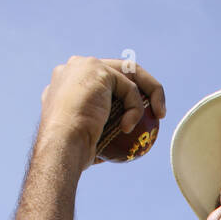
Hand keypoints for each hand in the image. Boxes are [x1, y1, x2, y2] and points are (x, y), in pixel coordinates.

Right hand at [37, 56, 165, 173]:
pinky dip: (135, 109)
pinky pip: (129, 88)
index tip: (136, 117)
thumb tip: (114, 142)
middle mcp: (73, 69)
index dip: (122, 95)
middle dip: (142, 86)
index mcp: (66, 84)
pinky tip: (130, 128)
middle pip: (118, 70)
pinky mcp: (97, 69)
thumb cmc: (72, 153)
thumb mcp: (84, 140)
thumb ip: (98, 128)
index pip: (102, 82)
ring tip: (160, 114)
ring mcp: (84, 66)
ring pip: (129, 72)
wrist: (60, 147)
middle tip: (156, 111)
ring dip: (150, 90)